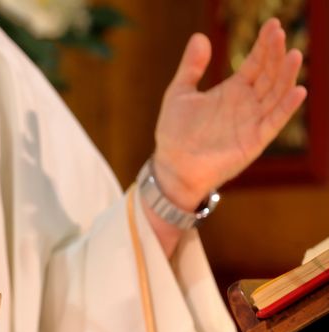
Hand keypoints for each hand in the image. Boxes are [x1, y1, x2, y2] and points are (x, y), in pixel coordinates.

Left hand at [153, 18, 306, 209]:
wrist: (171, 166)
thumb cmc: (175, 132)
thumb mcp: (179, 93)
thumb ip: (191, 67)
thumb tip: (199, 36)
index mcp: (232, 90)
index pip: (256, 63)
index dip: (265, 45)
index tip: (273, 26)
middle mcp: (247, 103)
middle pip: (269, 74)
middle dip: (276, 54)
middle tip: (280, 34)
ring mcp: (253, 121)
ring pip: (276, 94)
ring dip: (286, 76)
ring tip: (294, 55)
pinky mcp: (255, 141)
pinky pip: (275, 121)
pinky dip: (287, 107)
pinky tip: (297, 90)